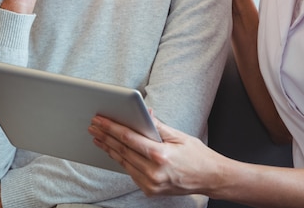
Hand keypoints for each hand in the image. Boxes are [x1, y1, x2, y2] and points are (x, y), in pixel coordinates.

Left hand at [89, 115, 224, 196]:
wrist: (211, 179)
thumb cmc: (197, 155)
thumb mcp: (179, 136)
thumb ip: (157, 126)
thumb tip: (143, 112)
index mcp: (160, 155)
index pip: (129, 138)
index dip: (111, 128)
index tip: (100, 120)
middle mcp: (153, 172)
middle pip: (122, 151)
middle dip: (105, 137)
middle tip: (93, 126)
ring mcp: (151, 184)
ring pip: (123, 163)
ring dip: (109, 149)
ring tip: (98, 137)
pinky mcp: (150, 191)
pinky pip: (131, 173)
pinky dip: (122, 161)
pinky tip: (113, 151)